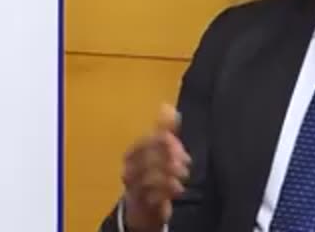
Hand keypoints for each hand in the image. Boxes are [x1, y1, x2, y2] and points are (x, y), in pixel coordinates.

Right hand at [121, 104, 189, 231]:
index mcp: (132, 153)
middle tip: (185, 164)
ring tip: (183, 177)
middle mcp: (129, 168)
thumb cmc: (151, 174)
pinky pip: (153, 195)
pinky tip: (178, 189)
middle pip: (149, 159)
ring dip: (171, 175)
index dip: (166, 143)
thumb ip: (164, 130)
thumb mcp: (158, 151)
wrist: (142, 209)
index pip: (148, 142)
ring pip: (150, 177)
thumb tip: (168, 106)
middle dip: (170, 159)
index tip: (181, 149)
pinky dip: (168, 190)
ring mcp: (133, 187)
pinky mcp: (142, 203)